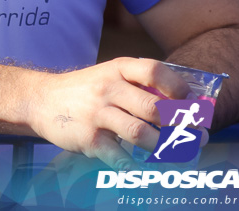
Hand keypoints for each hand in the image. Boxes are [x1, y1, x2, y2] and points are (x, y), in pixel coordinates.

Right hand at [26, 58, 188, 170]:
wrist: (40, 99)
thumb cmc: (84, 90)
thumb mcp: (108, 75)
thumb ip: (140, 85)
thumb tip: (185, 103)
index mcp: (117, 69)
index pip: (154, 71)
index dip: (179, 88)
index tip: (194, 104)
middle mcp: (108, 88)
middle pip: (154, 107)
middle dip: (183, 126)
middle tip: (198, 137)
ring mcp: (97, 113)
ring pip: (141, 133)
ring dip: (164, 147)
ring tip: (175, 154)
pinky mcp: (88, 138)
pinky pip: (119, 156)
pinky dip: (135, 166)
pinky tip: (144, 168)